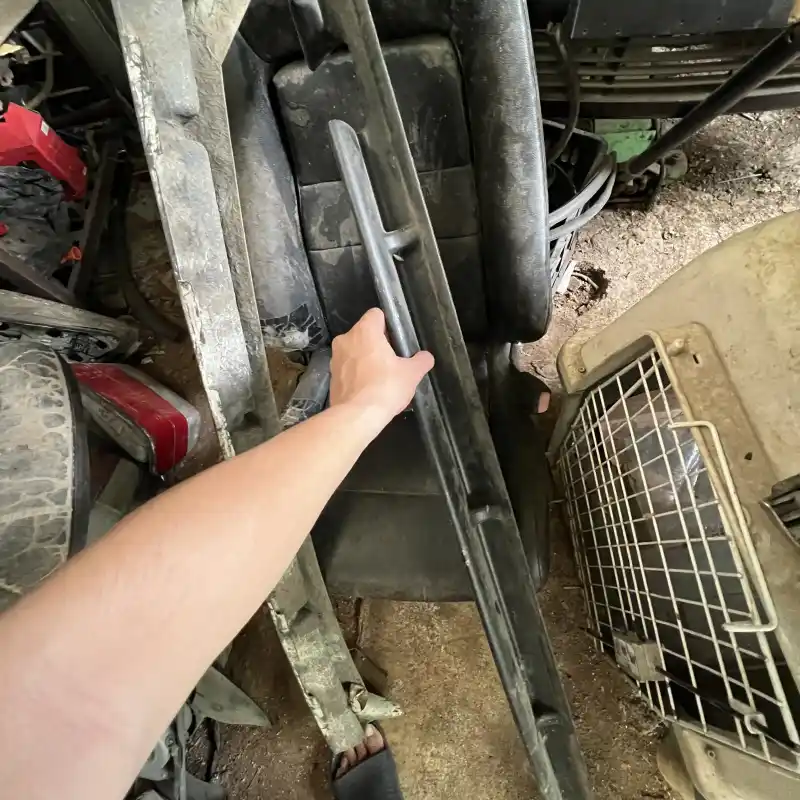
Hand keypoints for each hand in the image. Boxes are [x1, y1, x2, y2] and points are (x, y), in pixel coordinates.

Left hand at [329, 308, 433, 426]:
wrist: (357, 416)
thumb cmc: (385, 387)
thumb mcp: (412, 373)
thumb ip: (421, 361)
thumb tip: (426, 357)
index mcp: (364, 331)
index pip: (376, 314)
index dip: (389, 324)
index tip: (397, 339)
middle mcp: (345, 339)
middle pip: (364, 333)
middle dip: (378, 344)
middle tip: (393, 360)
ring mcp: (335, 359)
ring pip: (354, 351)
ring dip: (366, 359)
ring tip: (381, 377)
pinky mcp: (331, 377)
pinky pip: (347, 369)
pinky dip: (357, 375)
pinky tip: (369, 389)